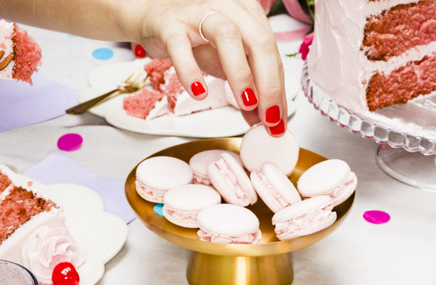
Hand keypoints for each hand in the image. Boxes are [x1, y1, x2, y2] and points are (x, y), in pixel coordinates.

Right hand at [131, 0, 286, 135]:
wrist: (156, 19)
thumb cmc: (197, 39)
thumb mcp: (228, 64)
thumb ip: (248, 89)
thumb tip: (262, 121)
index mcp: (250, 15)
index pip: (272, 55)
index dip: (278, 90)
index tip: (278, 121)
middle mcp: (229, 8)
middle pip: (259, 43)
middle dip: (269, 84)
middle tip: (269, 118)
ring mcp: (199, 13)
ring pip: (228, 36)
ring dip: (241, 74)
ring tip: (246, 104)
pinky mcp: (171, 24)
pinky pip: (181, 47)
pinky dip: (191, 71)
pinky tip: (199, 93)